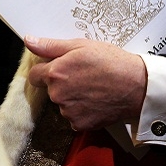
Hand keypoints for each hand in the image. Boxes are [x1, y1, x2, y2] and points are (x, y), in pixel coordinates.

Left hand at [24, 35, 146, 130]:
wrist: (137, 86)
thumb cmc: (111, 62)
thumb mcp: (81, 45)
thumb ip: (51, 46)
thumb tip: (29, 41)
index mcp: (55, 73)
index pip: (34, 75)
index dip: (46, 70)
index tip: (60, 68)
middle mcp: (57, 94)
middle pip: (50, 89)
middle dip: (61, 83)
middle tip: (83, 75)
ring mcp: (68, 111)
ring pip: (62, 103)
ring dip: (71, 97)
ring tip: (92, 87)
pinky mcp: (79, 124)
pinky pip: (73, 116)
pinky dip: (82, 110)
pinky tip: (95, 100)